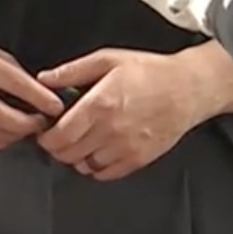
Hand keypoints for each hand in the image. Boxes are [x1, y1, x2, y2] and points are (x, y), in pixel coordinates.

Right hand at [0, 26, 66, 152]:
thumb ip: (14, 74)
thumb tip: (41, 95)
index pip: (17, 85)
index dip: (41, 99)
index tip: (56, 107)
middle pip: (2, 117)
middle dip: (28, 124)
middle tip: (41, 123)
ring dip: (13, 136)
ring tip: (24, 129)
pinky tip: (4, 135)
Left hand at [35, 48, 212, 180]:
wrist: (187, 88)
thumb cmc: (150, 72)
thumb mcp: (108, 60)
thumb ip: (73, 71)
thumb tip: (45, 80)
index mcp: (101, 104)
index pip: (60, 135)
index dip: (46, 136)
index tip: (46, 130)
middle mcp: (111, 129)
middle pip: (68, 154)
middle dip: (57, 147)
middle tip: (60, 135)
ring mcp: (125, 147)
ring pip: (84, 166)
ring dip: (76, 156)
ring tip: (81, 140)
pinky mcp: (138, 159)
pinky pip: (105, 174)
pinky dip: (95, 166)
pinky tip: (98, 149)